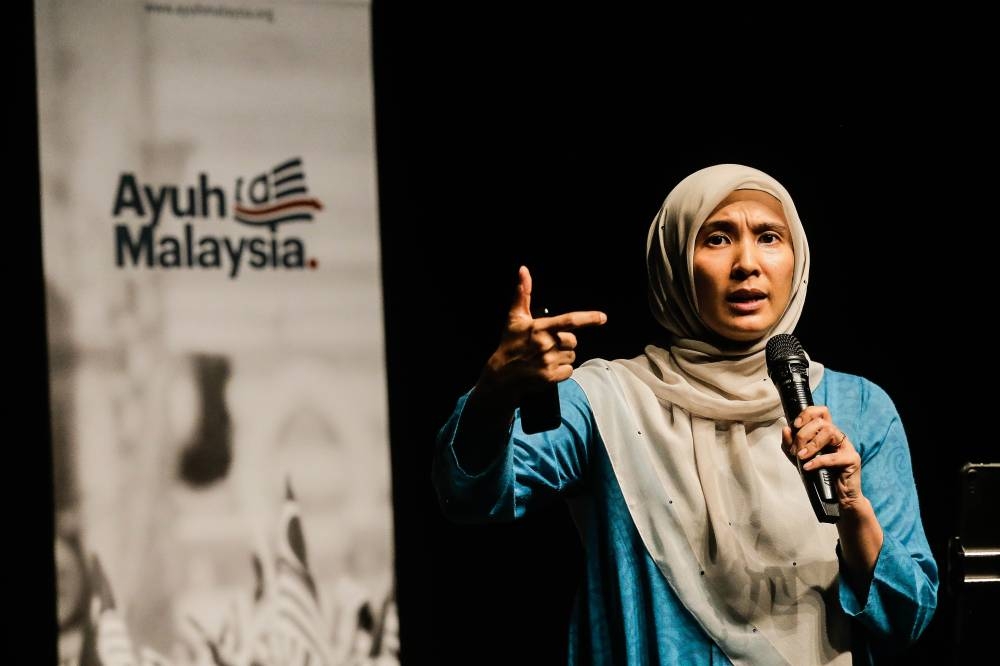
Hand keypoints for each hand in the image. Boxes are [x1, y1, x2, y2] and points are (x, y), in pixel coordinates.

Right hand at [478, 266, 606, 405]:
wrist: (502, 375)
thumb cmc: (510, 343)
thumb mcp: (515, 318)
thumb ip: (523, 293)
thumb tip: (523, 269)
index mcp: (540, 328)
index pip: (569, 321)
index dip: (588, 318)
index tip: (603, 317)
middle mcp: (546, 344)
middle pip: (573, 341)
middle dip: (565, 342)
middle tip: (548, 345)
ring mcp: (548, 361)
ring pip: (572, 356)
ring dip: (563, 357)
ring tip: (545, 357)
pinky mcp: (550, 377)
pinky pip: (569, 371)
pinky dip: (562, 371)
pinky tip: (548, 369)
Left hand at [781, 405, 864, 511]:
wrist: (835, 497)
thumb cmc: (818, 474)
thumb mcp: (798, 458)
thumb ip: (790, 444)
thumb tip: (786, 429)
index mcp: (826, 432)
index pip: (821, 412)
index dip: (807, 414)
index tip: (795, 425)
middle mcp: (837, 436)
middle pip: (821, 423)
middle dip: (803, 435)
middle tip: (796, 450)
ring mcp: (846, 446)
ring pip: (829, 432)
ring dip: (811, 445)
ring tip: (801, 456)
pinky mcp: (852, 459)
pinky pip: (835, 456)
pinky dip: (818, 461)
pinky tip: (808, 467)